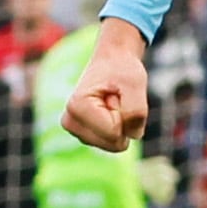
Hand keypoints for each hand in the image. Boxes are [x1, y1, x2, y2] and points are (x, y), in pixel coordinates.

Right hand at [61, 19, 151, 152]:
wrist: (113, 62)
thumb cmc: (122, 70)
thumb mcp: (135, 84)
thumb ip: (136, 111)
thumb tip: (133, 136)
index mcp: (77, 107)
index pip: (115, 133)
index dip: (126, 115)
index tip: (116, 95)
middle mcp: (70, 122)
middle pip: (114, 144)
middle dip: (124, 122)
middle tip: (116, 100)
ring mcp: (75, 131)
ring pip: (114, 145)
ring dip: (121, 124)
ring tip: (113, 103)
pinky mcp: (83, 135)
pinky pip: (113, 143)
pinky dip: (118, 128)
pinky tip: (109, 110)